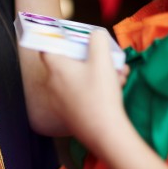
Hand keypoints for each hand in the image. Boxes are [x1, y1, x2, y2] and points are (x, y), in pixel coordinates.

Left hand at [40, 30, 130, 153]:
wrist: (105, 133)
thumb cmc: (100, 94)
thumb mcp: (102, 61)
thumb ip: (98, 40)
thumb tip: (94, 34)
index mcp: (55, 67)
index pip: (47, 46)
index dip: (59, 38)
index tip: (73, 36)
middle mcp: (53, 82)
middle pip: (70, 61)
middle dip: (93, 57)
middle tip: (109, 58)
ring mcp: (60, 99)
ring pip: (80, 77)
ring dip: (100, 72)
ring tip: (120, 74)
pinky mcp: (69, 112)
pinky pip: (81, 91)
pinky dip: (97, 87)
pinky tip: (117, 87)